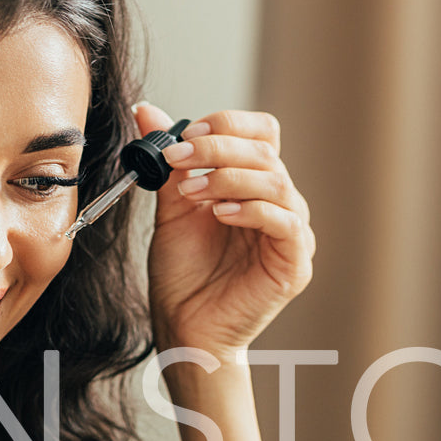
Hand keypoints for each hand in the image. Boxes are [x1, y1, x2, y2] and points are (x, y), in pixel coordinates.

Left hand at [136, 102, 315, 358]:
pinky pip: (286, 223)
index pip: (260, 133)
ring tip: (191, 194)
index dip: (227, 126)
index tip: (185, 136)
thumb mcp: (172, 209)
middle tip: (179, 159)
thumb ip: (168, 163)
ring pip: (275, 182)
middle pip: (266, 152)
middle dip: (217, 149)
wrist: (185, 329)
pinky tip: (219, 214)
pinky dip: (251, 210)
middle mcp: (279, 204)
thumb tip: (146, 111)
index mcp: (254, 186)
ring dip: (228, 178)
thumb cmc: (183, 275)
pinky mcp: (295, 264)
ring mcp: (292, 234)